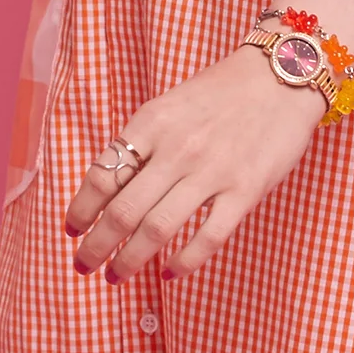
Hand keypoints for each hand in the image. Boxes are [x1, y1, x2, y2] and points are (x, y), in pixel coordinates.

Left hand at [63, 46, 327, 282]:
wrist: (282, 76)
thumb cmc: (221, 93)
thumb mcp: (170, 106)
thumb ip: (143, 144)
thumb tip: (108, 190)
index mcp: (152, 123)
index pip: (103, 176)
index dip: (80, 209)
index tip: (71, 230)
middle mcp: (177, 149)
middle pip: (123, 211)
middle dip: (96, 246)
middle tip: (83, 266)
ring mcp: (213, 171)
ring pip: (157, 230)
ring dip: (129, 260)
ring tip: (116, 276)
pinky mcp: (246, 190)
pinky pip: (207, 238)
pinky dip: (182, 262)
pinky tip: (168, 273)